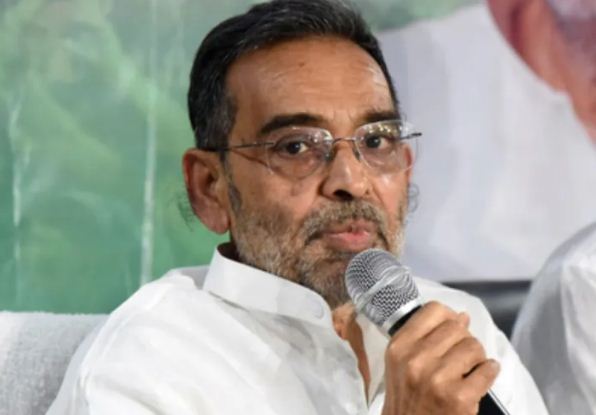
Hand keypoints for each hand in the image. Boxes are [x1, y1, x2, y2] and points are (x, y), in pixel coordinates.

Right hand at [381, 302, 499, 414]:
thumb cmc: (406, 398)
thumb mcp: (403, 363)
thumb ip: (426, 337)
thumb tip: (462, 317)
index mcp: (400, 346)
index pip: (434, 310)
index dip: (449, 318)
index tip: (452, 331)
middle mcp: (416, 359)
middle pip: (457, 327)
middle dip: (464, 340)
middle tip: (461, 357)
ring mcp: (438, 379)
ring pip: (474, 346)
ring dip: (477, 358)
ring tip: (469, 370)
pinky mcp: (459, 398)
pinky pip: (487, 370)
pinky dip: (489, 373)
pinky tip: (480, 379)